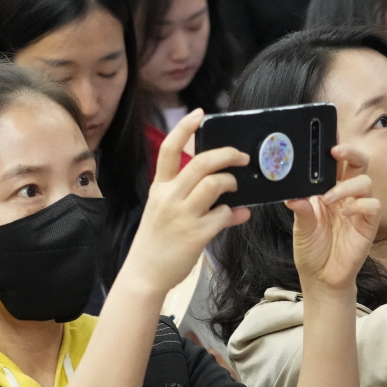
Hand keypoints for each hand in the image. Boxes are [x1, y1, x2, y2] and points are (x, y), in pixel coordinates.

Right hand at [123, 110, 250, 295]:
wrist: (144, 273)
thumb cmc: (155, 242)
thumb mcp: (164, 213)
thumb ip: (192, 200)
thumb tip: (220, 193)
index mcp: (159, 187)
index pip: (169, 149)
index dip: (185, 128)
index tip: (199, 114)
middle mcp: (169, 197)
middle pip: (201, 162)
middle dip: (227, 154)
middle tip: (242, 156)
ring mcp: (182, 215)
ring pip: (215, 184)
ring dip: (232, 182)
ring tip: (236, 187)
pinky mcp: (196, 234)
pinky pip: (224, 215)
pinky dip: (235, 213)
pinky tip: (238, 215)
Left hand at [287, 150, 379, 296]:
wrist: (320, 277)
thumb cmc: (311, 249)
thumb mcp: (300, 227)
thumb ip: (300, 208)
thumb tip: (292, 193)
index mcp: (328, 189)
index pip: (336, 163)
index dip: (335, 148)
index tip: (325, 139)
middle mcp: (346, 195)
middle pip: (358, 163)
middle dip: (350, 153)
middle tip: (335, 151)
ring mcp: (359, 208)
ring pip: (365, 181)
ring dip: (347, 185)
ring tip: (329, 198)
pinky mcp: (369, 224)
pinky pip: (373, 205)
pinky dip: (360, 204)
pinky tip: (346, 212)